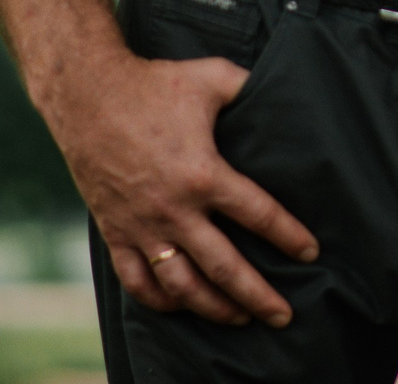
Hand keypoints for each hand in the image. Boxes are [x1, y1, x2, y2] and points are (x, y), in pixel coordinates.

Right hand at [45, 50, 319, 326]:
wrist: (87, 95)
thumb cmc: (155, 83)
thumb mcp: (214, 78)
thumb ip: (251, 89)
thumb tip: (282, 93)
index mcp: (204, 174)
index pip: (259, 216)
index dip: (289, 236)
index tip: (310, 252)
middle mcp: (174, 209)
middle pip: (224, 267)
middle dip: (257, 295)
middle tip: (282, 315)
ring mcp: (141, 225)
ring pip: (181, 285)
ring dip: (213, 307)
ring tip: (239, 318)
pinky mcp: (114, 231)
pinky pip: (136, 280)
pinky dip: (159, 300)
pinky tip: (181, 305)